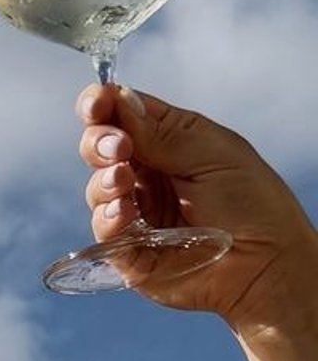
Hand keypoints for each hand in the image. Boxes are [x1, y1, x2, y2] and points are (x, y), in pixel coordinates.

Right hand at [79, 83, 317, 355]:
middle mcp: (148, 176)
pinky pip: (103, 232)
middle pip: (100, 150)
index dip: (102, 106)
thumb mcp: (211, 152)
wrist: (265, 262)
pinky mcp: (130, 253)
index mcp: (168, 144)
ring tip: (122, 180)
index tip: (96, 103)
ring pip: (97, 190)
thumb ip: (162, 131)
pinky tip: (123, 212)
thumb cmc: (252, 202)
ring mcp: (137, 215)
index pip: (123, 117)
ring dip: (104, 181)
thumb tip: (118, 98)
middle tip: (119, 147)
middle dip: (100, 142)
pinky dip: (107, 218)